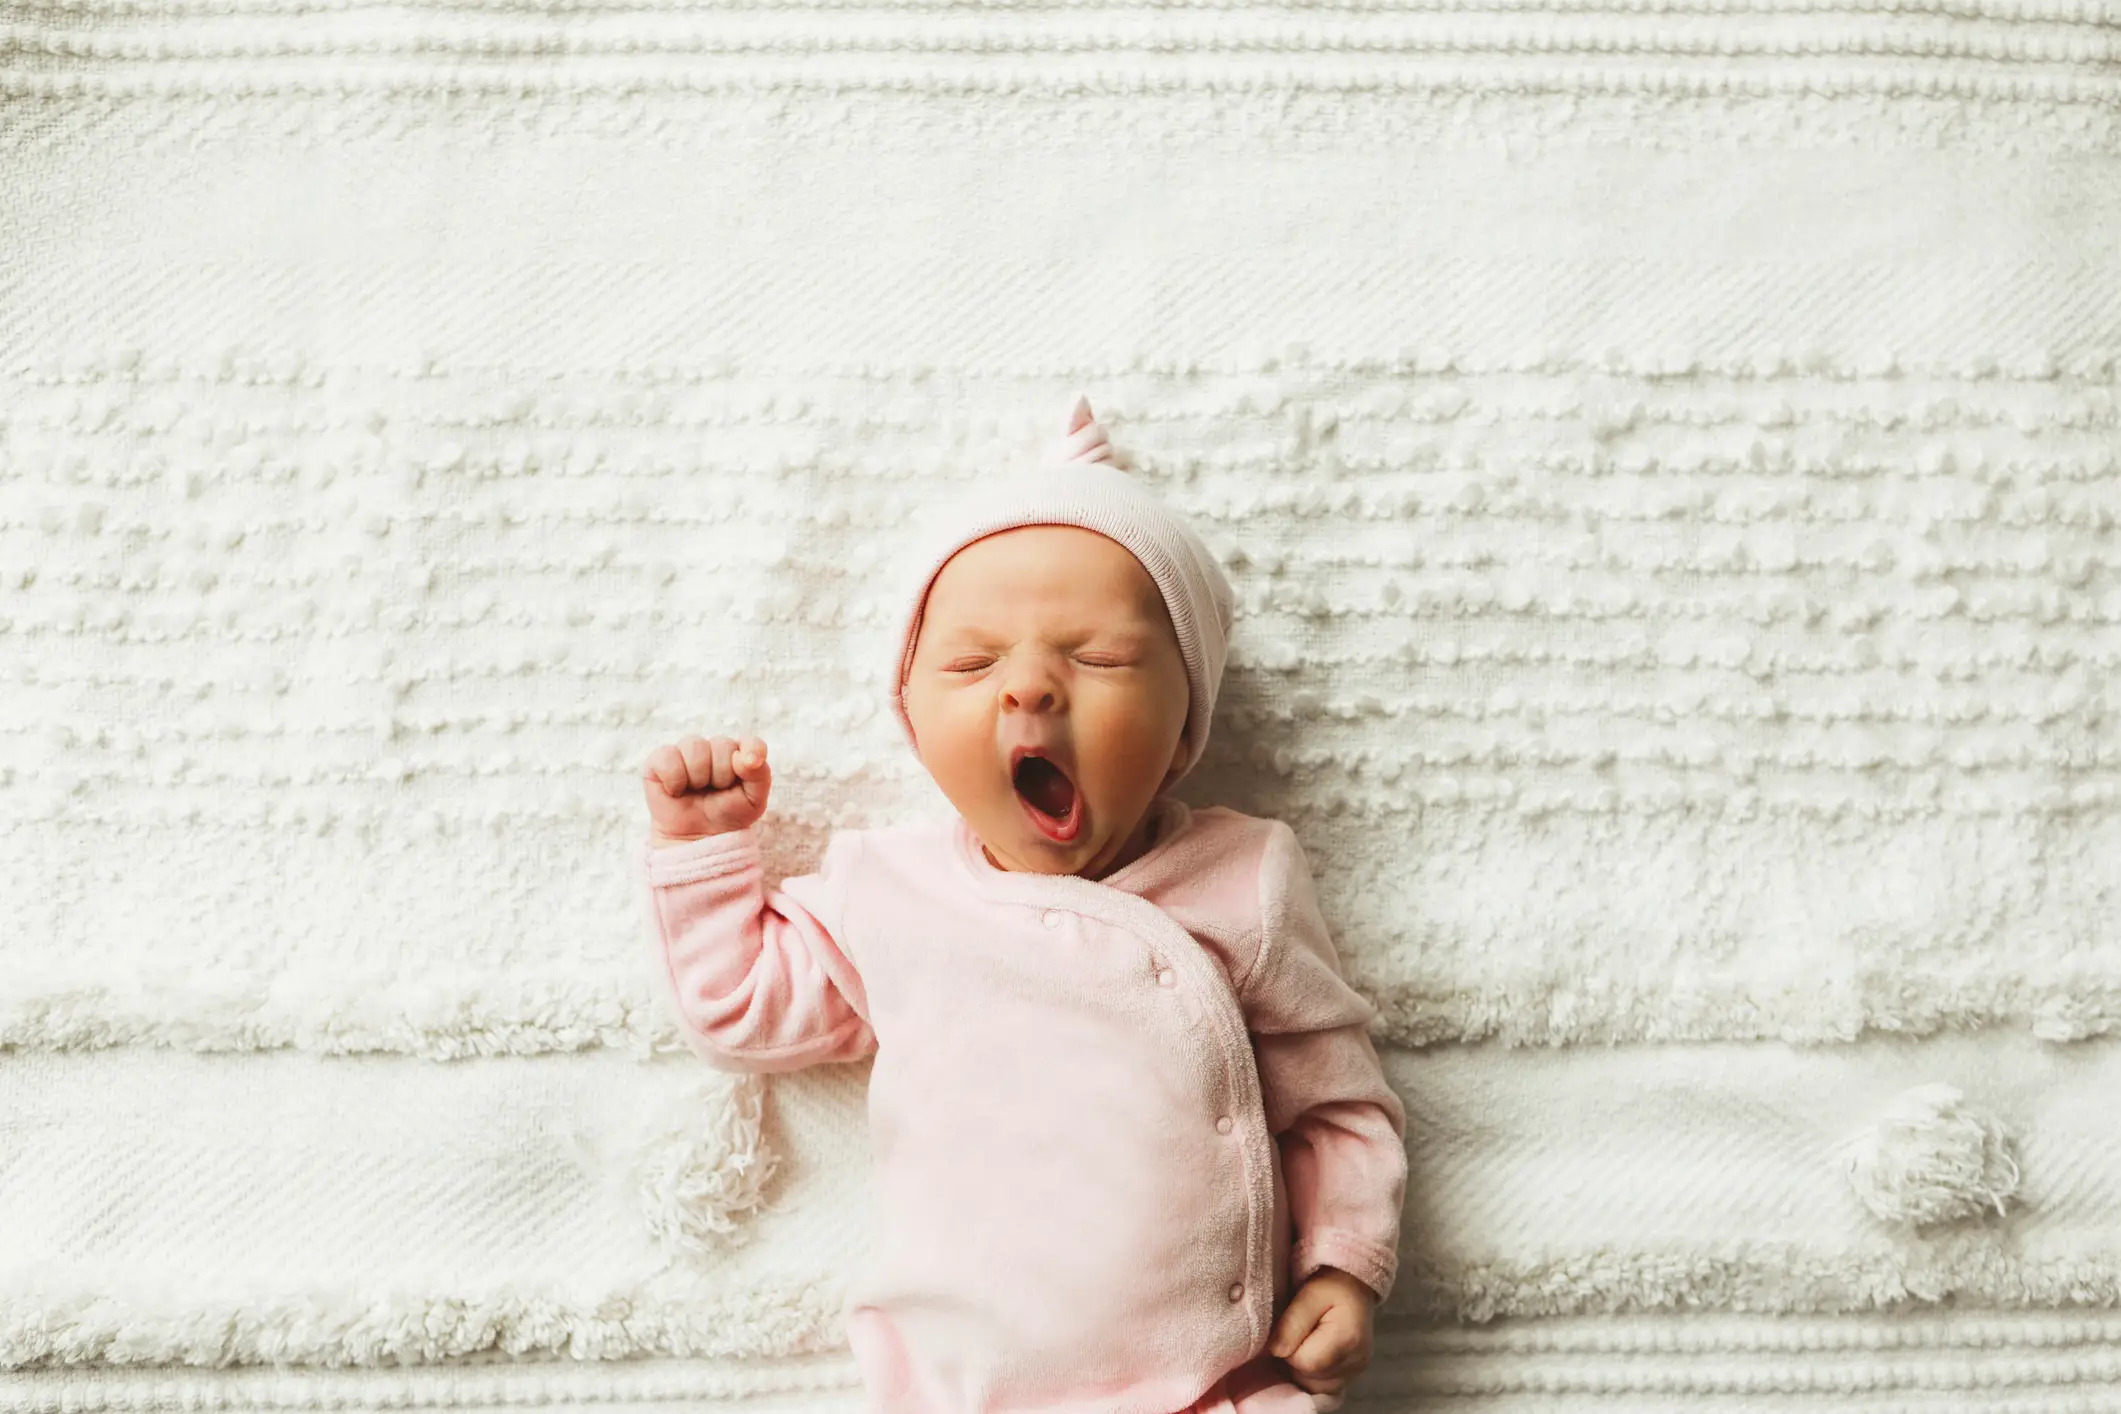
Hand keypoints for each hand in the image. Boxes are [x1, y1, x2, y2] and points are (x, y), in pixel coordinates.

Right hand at [642, 734, 772, 840]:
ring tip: (696, 791)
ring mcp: (685, 752)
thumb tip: (744, 756)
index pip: (751, 741)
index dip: (752, 751)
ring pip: (695, 746)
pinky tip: (676, 790)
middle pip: (722, 745)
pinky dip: (674, 778)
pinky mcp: (660, 761)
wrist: (696, 839)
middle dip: (721, 775)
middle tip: (715, 793)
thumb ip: (759, 775)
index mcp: (739, 754)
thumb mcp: (753, 801)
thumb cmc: (726, 816)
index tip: (749, 765)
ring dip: (698, 776)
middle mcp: (713, 748)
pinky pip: (667, 756)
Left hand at [1266, 1267, 1375, 1406]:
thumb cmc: (1331, 1285)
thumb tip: (1276, 1352)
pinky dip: (1313, 1375)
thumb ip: (1291, 1323)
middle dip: (1295, 1359)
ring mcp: (1356, 1371)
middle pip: (1310, 1378)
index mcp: (1347, 1339)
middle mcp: (1357, 1361)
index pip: (1305, 1363)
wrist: (1354, 1285)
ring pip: (1315, 1387)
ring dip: (1303, 1369)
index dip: (1289, 1348)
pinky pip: (1325, 1388)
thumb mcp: (1308, 1294)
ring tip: (1305, 1342)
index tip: (1289, 1328)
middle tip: (1298, 1332)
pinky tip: (1312, 1354)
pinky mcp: (1353, 1375)